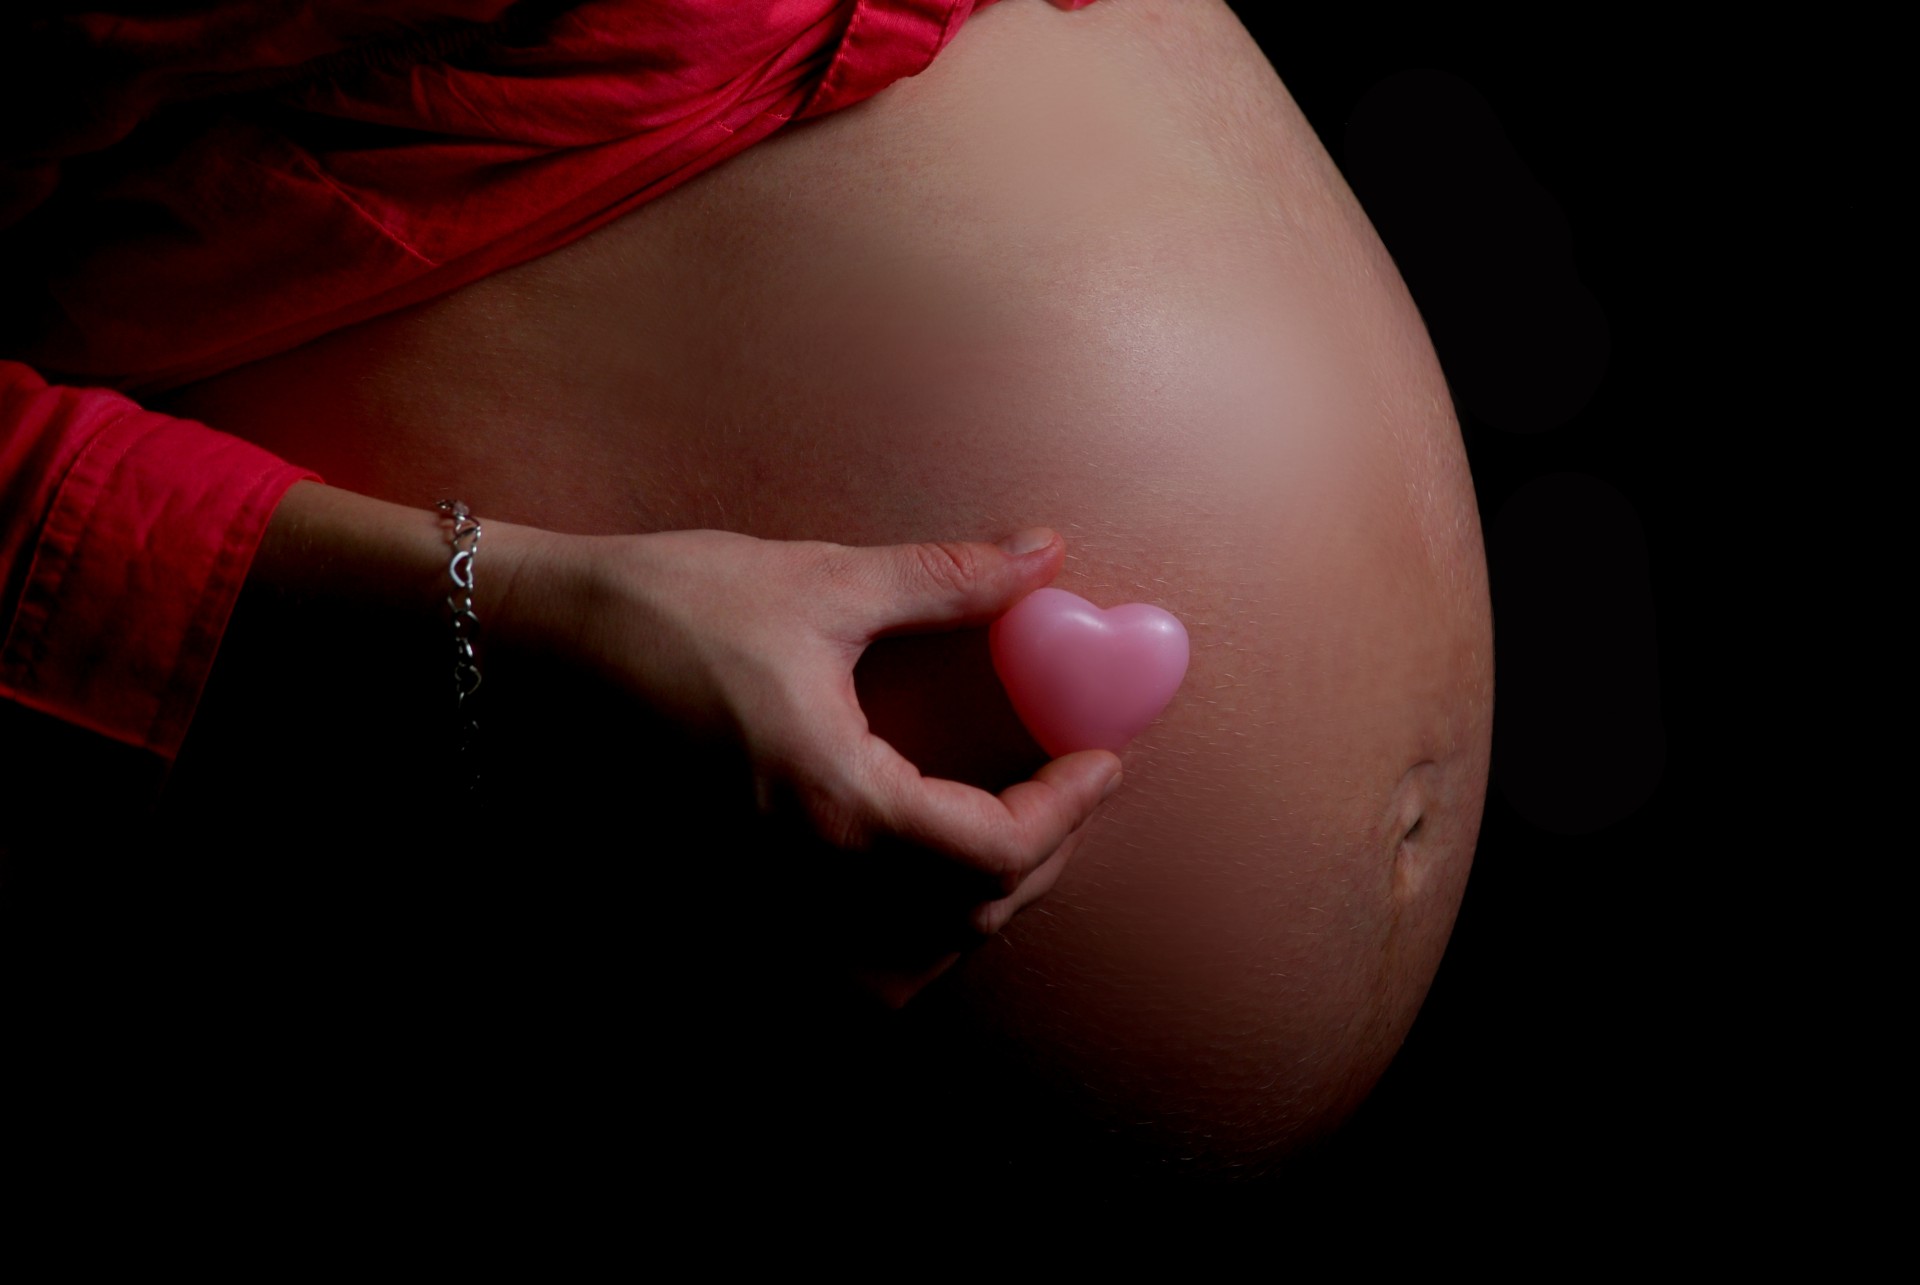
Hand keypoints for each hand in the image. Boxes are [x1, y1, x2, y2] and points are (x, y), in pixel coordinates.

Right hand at [519, 525, 1123, 1006]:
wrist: (534, 644)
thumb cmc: (668, 606)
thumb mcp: (821, 583)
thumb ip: (946, 582)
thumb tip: (1044, 555)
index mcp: (838, 796)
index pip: (994, 849)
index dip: (1068, 810)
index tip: (1102, 761)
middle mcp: (801, 871)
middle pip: (964, 917)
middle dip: (1039, 858)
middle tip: (1067, 792)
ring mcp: (755, 900)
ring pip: (903, 967)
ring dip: (970, 917)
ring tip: (1001, 847)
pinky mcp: (722, 899)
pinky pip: (829, 974)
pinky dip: (892, 954)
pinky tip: (905, 901)